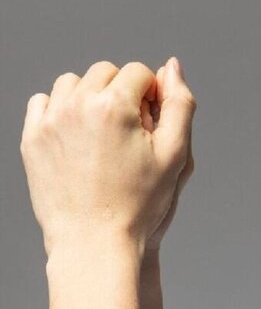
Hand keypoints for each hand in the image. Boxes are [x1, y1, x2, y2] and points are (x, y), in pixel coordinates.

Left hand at [21, 56, 195, 258]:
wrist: (95, 243)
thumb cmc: (141, 204)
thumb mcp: (175, 156)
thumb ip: (180, 105)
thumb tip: (171, 66)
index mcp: (114, 106)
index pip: (138, 72)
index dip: (151, 97)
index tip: (151, 129)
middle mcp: (77, 105)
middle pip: (105, 72)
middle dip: (121, 94)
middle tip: (129, 135)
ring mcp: (50, 120)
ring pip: (73, 83)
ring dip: (90, 98)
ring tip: (103, 135)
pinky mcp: (32, 138)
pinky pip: (44, 103)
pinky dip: (61, 111)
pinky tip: (77, 139)